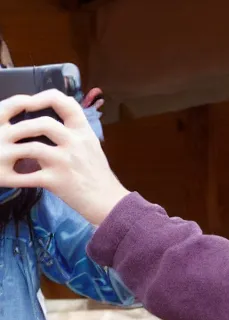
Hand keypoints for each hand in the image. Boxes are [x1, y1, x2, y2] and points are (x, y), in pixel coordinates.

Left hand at [0, 90, 129, 224]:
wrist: (108, 202)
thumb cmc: (98, 175)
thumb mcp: (92, 146)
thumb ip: (74, 132)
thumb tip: (53, 118)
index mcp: (83, 132)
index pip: (64, 102)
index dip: (42, 97)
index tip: (29, 104)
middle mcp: (75, 144)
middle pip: (43, 123)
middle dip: (20, 126)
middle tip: (9, 132)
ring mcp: (66, 162)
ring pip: (32, 147)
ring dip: (13, 149)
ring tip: (5, 153)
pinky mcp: (57, 181)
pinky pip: (28, 176)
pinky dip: (13, 177)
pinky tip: (5, 177)